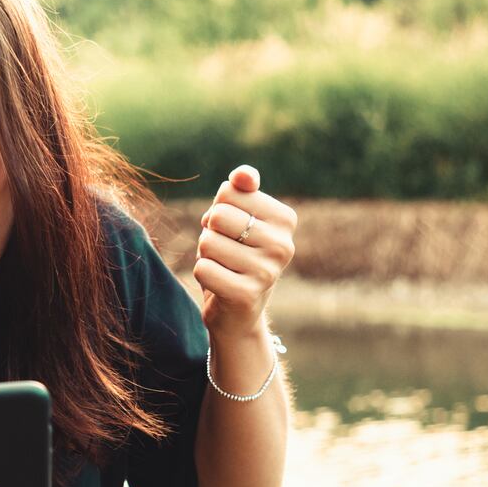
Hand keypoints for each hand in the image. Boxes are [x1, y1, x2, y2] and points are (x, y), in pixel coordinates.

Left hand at [195, 165, 296, 339]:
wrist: (238, 311)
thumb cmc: (235, 253)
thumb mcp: (238, 216)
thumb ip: (240, 189)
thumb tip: (243, 175)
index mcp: (285, 219)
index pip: (229, 192)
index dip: (219, 209)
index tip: (233, 230)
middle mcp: (283, 245)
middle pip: (218, 216)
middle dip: (210, 232)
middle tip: (225, 250)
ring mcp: (267, 272)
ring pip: (208, 242)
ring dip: (205, 254)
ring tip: (223, 267)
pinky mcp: (247, 295)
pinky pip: (203, 269)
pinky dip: (202, 274)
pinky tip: (219, 284)